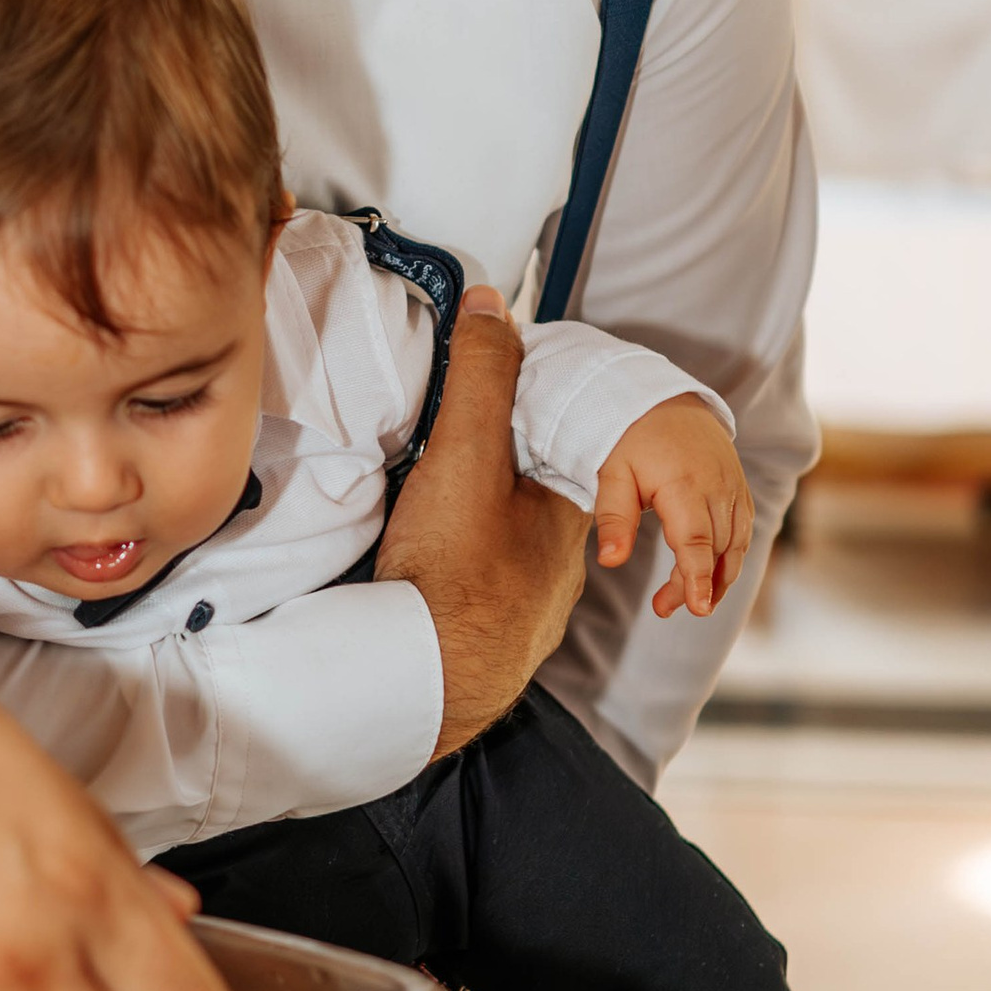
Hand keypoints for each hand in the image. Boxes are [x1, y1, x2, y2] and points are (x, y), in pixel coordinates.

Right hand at [378, 289, 586, 756]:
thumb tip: (494, 302)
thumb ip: (480, 376)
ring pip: (508, 549)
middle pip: (533, 496)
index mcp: (570, 512)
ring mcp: (527, 614)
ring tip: (422, 506)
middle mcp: (560, 567)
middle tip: (440, 447)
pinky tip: (421, 570)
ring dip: (472, 526)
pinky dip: (454, 573)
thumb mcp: (466, 454)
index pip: (565, 442)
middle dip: (495, 470)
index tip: (482, 397)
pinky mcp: (487, 647)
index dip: (526, 413)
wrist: (426, 688)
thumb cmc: (456, 574)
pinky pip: (477, 593)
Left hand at [594, 395, 754, 618]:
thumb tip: (609, 561)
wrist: (664, 400)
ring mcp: (733, 487)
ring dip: (718, 578)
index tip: (698, 609)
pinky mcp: (739, 488)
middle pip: (714, 550)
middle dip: (695, 585)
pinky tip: (711, 573)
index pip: (696, 540)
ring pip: (735, 544)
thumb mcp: (611, 475)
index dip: (698, 577)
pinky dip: (730, 556)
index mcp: (684, 484)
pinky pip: (743, 530)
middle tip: (663, 607)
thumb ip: (613, 519)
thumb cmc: (631, 440)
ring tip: (690, 601)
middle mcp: (717, 487)